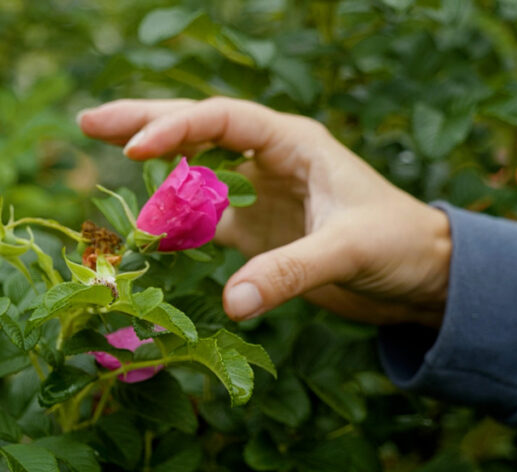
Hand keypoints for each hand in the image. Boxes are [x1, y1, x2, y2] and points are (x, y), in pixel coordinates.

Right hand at [77, 97, 450, 326]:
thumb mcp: (348, 251)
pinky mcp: (262, 233)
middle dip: (146, 124)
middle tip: (90, 123)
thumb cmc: (402, 245)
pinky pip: (208, 222)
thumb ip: (289, 273)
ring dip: (155, 173)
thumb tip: (231, 304)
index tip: (134, 150)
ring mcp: (264, 195)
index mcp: (294, 143)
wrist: (426, 277)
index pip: (222, 121)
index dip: (176, 129)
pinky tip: (149, 230)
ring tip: (108, 162)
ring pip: (197, 173)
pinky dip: (178, 226)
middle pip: (199, 131)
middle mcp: (273, 160)